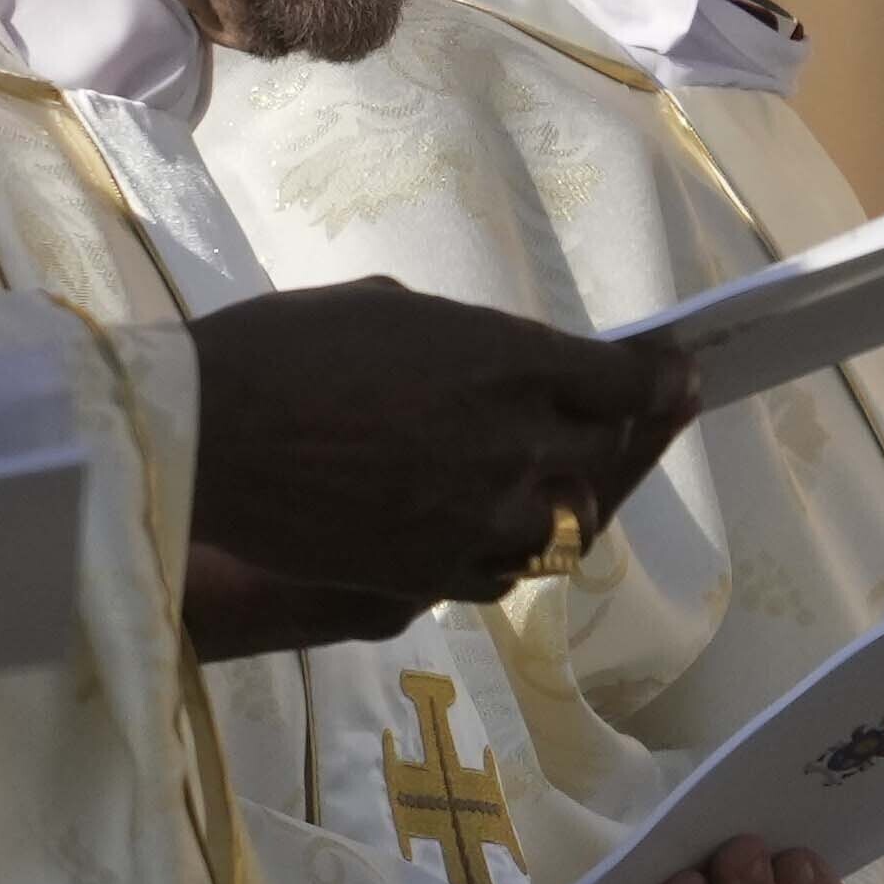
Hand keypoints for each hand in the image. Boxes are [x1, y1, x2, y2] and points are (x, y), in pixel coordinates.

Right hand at [177, 282, 686, 647]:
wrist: (205, 438)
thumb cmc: (281, 349)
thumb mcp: (387, 309)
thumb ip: (465, 343)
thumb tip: (498, 363)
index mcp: (505, 361)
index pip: (621, 382)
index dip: (658, 383)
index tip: (678, 377)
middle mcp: (512, 443)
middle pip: (608, 452)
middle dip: (635, 433)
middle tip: (651, 420)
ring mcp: (478, 518)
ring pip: (569, 524)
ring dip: (575, 500)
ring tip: (575, 483)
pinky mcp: (434, 575)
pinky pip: (506, 574)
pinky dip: (517, 550)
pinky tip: (512, 530)